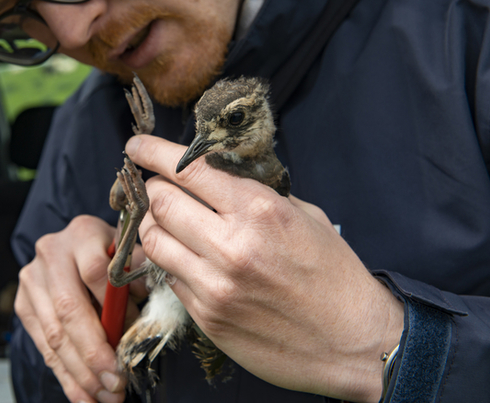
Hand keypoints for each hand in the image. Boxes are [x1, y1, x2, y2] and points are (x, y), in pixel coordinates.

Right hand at [14, 215, 147, 402]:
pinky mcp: (24, 304)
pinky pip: (44, 347)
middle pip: (70, 309)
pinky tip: (83, 394)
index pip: (96, 271)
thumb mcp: (130, 255)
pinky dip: (66, 376)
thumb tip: (147, 311)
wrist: (73, 248)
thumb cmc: (110, 254)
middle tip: (116, 381)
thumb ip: (139, 276)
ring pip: (55, 334)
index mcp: (83, 233)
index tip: (131, 339)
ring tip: (105, 395)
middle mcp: (52, 252)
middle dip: (95, 353)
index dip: (115, 309)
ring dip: (81, 373)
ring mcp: (33, 279)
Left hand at [125, 135, 403, 402]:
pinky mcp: (207, 316)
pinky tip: (187, 257)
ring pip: (153, 240)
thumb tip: (213, 174)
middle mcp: (232, 246)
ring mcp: (215, 285)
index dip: (153, 152)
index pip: (188, 169)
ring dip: (153, 225)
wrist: (352, 343)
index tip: (137, 146)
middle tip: (156, 187)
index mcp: (259, 211)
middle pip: (159, 202)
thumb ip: (256, 192)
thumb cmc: (333, 274)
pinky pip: (168, 276)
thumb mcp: (305, 217)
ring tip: (168, 222)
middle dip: (152, 189)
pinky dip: (170, 260)